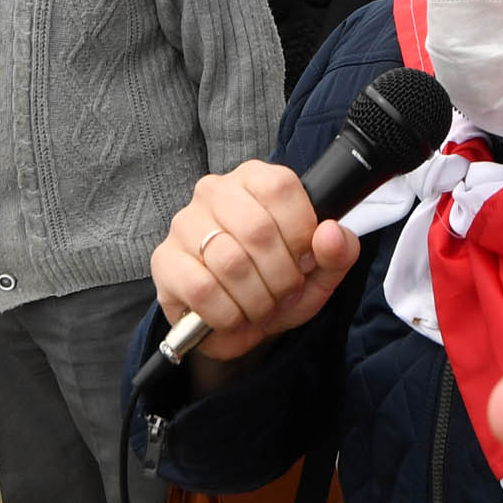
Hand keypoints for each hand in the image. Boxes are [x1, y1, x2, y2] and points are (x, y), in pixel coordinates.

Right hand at [150, 160, 361, 363]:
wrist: (238, 323)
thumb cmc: (276, 285)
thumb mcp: (318, 272)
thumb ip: (337, 252)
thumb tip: (332, 233)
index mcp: (255, 179)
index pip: (281, 188)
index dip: (300, 234)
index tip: (305, 261)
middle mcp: (215, 191)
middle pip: (257, 230)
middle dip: (281, 276)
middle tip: (284, 294)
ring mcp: (184, 224)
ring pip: (230, 263)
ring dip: (256, 300)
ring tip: (261, 307)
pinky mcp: (165, 261)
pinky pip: (202, 290)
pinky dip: (227, 314)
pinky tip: (233, 316)